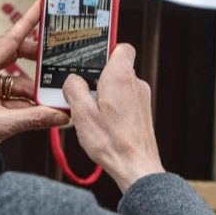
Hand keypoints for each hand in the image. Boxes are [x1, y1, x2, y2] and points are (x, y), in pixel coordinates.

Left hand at [0, 0, 69, 145]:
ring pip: (14, 80)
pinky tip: (41, 111)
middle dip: (38, 64)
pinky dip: (24, 102)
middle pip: (15, 57)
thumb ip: (33, 119)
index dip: (28, 21)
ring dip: (33, 91)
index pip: (10, 40)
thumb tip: (60, 115)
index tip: (42, 5)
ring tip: (54, 100)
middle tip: (58, 64)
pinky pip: (8, 94)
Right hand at [64, 44, 163, 192]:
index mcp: (120, 76)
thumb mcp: (81, 114)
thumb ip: (74, 89)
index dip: (105, 51)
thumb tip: (72, 80)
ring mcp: (142, 98)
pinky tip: (103, 124)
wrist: (136, 166)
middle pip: (116, 68)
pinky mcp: (143, 112)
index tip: (90, 61)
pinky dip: (114, 107)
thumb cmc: (112, 142)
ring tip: (92, 114)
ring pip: (120, 85)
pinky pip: (125, 100)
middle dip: (98, 77)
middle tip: (84, 94)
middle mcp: (135, 83)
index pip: (121, 47)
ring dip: (105, 94)